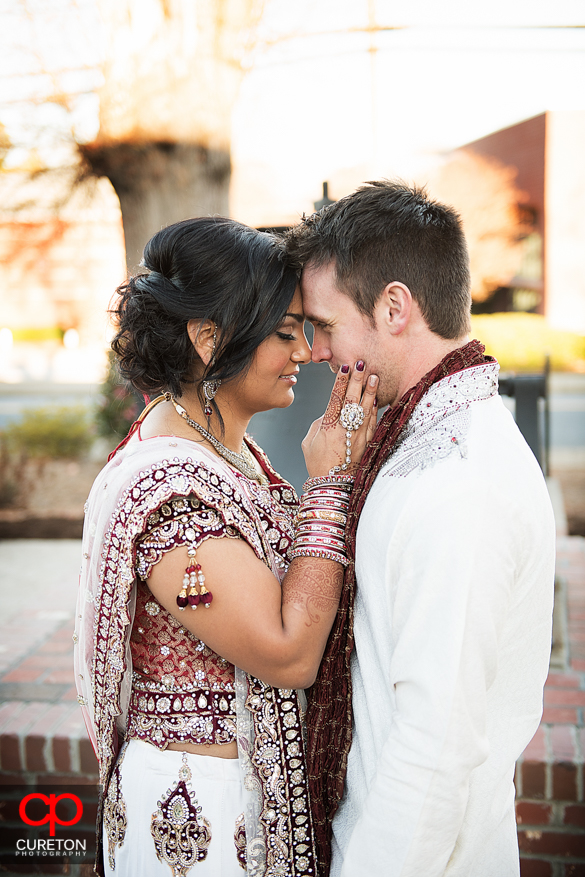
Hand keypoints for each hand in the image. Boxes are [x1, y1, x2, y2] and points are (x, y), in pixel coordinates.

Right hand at [302, 362, 378, 477]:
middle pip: (353, 399)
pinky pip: (373, 422)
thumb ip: (320, 423)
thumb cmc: (317, 463)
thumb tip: (330, 413)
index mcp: (328, 426)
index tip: (344, 368)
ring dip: (370, 391)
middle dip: (357, 380)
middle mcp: (345, 428)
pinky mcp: (367, 442)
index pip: (336, 398)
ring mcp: (358, 435)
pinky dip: (374, 410)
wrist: (333, 484)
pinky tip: (375, 399)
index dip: (340, 382)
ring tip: (374, 376)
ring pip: (366, 408)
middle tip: (361, 363)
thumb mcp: (310, 441)